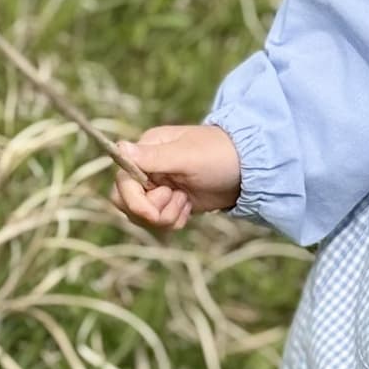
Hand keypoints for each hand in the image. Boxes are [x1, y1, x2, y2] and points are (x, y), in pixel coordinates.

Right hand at [110, 124, 242, 232]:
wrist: (249, 170)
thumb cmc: (220, 155)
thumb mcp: (187, 157)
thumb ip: (152, 157)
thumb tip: (118, 146)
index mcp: (146, 150)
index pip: (122, 181)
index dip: (134, 201)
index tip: (154, 211)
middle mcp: (147, 168)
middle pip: (126, 201)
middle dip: (150, 212)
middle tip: (177, 202)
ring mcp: (159, 186)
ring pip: (141, 215)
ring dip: (165, 216)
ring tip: (186, 202)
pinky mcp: (170, 202)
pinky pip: (158, 222)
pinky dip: (173, 220)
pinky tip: (190, 208)